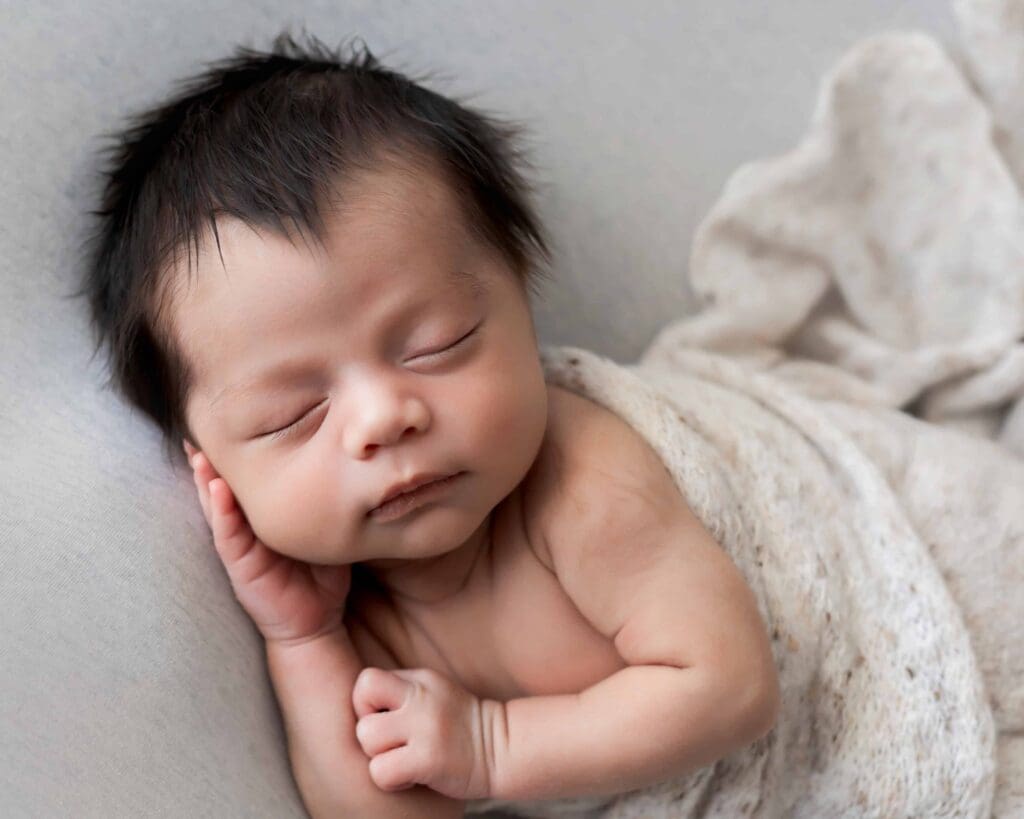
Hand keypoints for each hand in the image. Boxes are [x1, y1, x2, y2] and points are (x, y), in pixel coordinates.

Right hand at [184, 440, 351, 646]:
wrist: (317, 622)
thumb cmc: (322, 575)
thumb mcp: (325, 530)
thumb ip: (326, 502)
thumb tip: (349, 463)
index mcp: (263, 518)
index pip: (245, 481)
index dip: (234, 456)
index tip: (227, 423)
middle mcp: (246, 529)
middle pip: (222, 488)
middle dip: (209, 461)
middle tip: (197, 429)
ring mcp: (240, 547)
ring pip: (217, 507)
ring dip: (206, 480)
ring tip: (198, 453)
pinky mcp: (241, 566)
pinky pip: (228, 537)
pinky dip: (222, 513)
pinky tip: (217, 491)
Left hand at [351, 666, 497, 800]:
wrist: (503, 749)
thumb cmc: (460, 727)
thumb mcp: (435, 693)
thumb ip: (403, 691)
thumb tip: (361, 700)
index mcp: (421, 680)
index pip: (367, 679)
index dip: (366, 703)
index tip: (385, 720)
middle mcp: (422, 697)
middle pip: (362, 698)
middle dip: (367, 726)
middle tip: (390, 742)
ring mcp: (426, 727)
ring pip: (367, 738)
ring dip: (379, 756)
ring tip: (403, 760)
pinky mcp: (429, 759)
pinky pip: (381, 772)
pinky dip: (391, 781)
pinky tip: (411, 777)